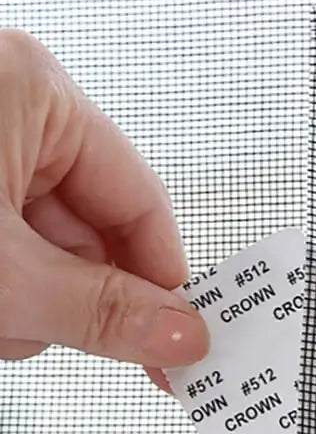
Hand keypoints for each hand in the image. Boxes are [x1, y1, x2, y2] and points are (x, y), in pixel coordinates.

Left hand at [0, 30, 208, 383]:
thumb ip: (94, 308)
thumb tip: (181, 335)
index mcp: (34, 93)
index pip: (141, 203)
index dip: (164, 281)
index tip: (179, 340)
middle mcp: (11, 111)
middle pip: (93, 235)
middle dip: (72, 300)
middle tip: (56, 338)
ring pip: (46, 252)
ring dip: (27, 304)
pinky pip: (8, 249)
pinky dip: (0, 293)